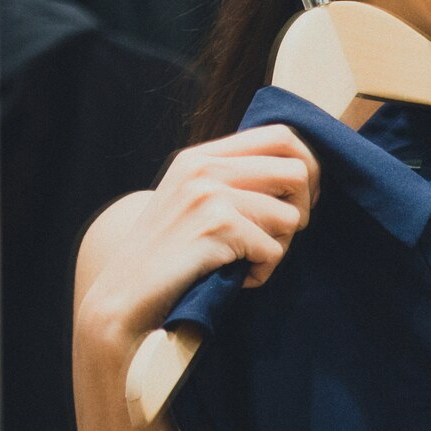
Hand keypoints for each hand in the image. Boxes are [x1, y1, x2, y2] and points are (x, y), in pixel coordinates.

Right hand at [76, 125, 321, 360]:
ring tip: (246, 261)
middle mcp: (205, 168)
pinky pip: (273, 250)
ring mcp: (209, 194)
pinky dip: (262, 273)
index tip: (301, 198)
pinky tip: (235, 279)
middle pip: (297, 172)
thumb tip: (303, 172)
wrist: (123, 295)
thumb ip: (236, 180)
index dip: (307, 167)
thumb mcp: (194, 201)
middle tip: (279, 236)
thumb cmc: (169, 255)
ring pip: (291, 216)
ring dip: (279, 248)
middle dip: (303, 209)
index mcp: (201, 157)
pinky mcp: (217, 226)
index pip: (280, 135)